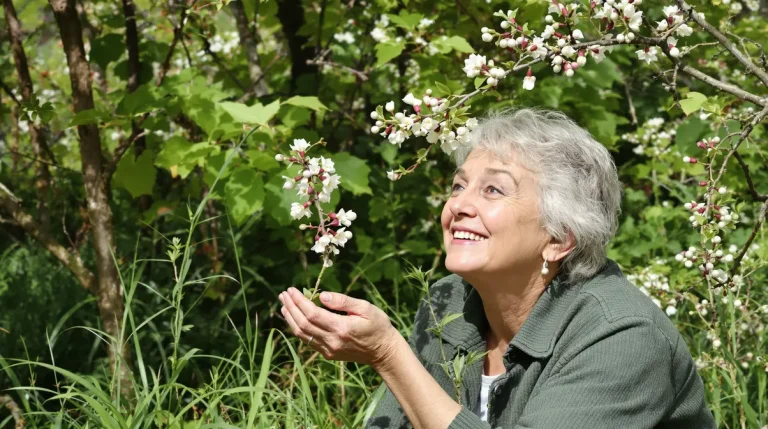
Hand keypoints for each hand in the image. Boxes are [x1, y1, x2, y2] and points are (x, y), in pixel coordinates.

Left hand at [278, 287, 399, 367]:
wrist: (383, 351)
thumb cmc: (378, 325)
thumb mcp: (365, 307)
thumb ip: (343, 301)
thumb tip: (321, 295)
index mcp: (341, 328)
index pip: (312, 314)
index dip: (299, 301)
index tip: (291, 290)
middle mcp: (332, 341)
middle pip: (303, 324)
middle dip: (290, 307)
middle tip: (283, 294)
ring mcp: (329, 350)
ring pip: (302, 334)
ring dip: (290, 318)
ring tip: (284, 304)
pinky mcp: (328, 354)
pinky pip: (308, 340)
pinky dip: (298, 328)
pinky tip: (294, 318)